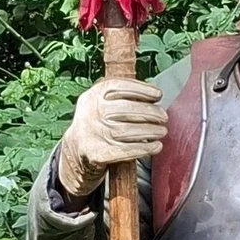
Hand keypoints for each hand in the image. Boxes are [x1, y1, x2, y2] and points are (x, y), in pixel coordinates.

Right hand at [55, 77, 166, 199]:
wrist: (76, 151)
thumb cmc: (98, 124)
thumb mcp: (101, 103)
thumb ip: (122, 96)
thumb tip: (153, 97)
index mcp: (93, 95)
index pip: (120, 86)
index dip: (142, 90)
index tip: (158, 95)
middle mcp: (91, 112)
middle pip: (127, 109)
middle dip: (151, 112)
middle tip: (164, 117)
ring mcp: (93, 133)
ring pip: (128, 130)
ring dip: (151, 131)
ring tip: (162, 131)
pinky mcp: (97, 153)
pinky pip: (126, 150)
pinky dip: (145, 148)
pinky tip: (156, 146)